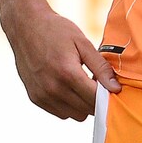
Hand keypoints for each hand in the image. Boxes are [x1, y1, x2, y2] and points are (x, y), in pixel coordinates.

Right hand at [2, 2, 120, 120]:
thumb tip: (116, 88)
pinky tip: (67, 86)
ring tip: (80, 82)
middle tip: (95, 81)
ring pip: (75, 115)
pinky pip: (60, 112)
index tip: (111, 86)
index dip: (107, 94)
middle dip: (95, 98)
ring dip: (82, 104)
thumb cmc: (56, 31)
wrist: (25, 26)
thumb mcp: (83, 43)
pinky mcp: (35, 98)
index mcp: (67, 73)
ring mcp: (42, 96)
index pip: (95, 99)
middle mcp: (53, 89)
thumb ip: (100, 67)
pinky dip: (68, 104)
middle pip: (87, 110)